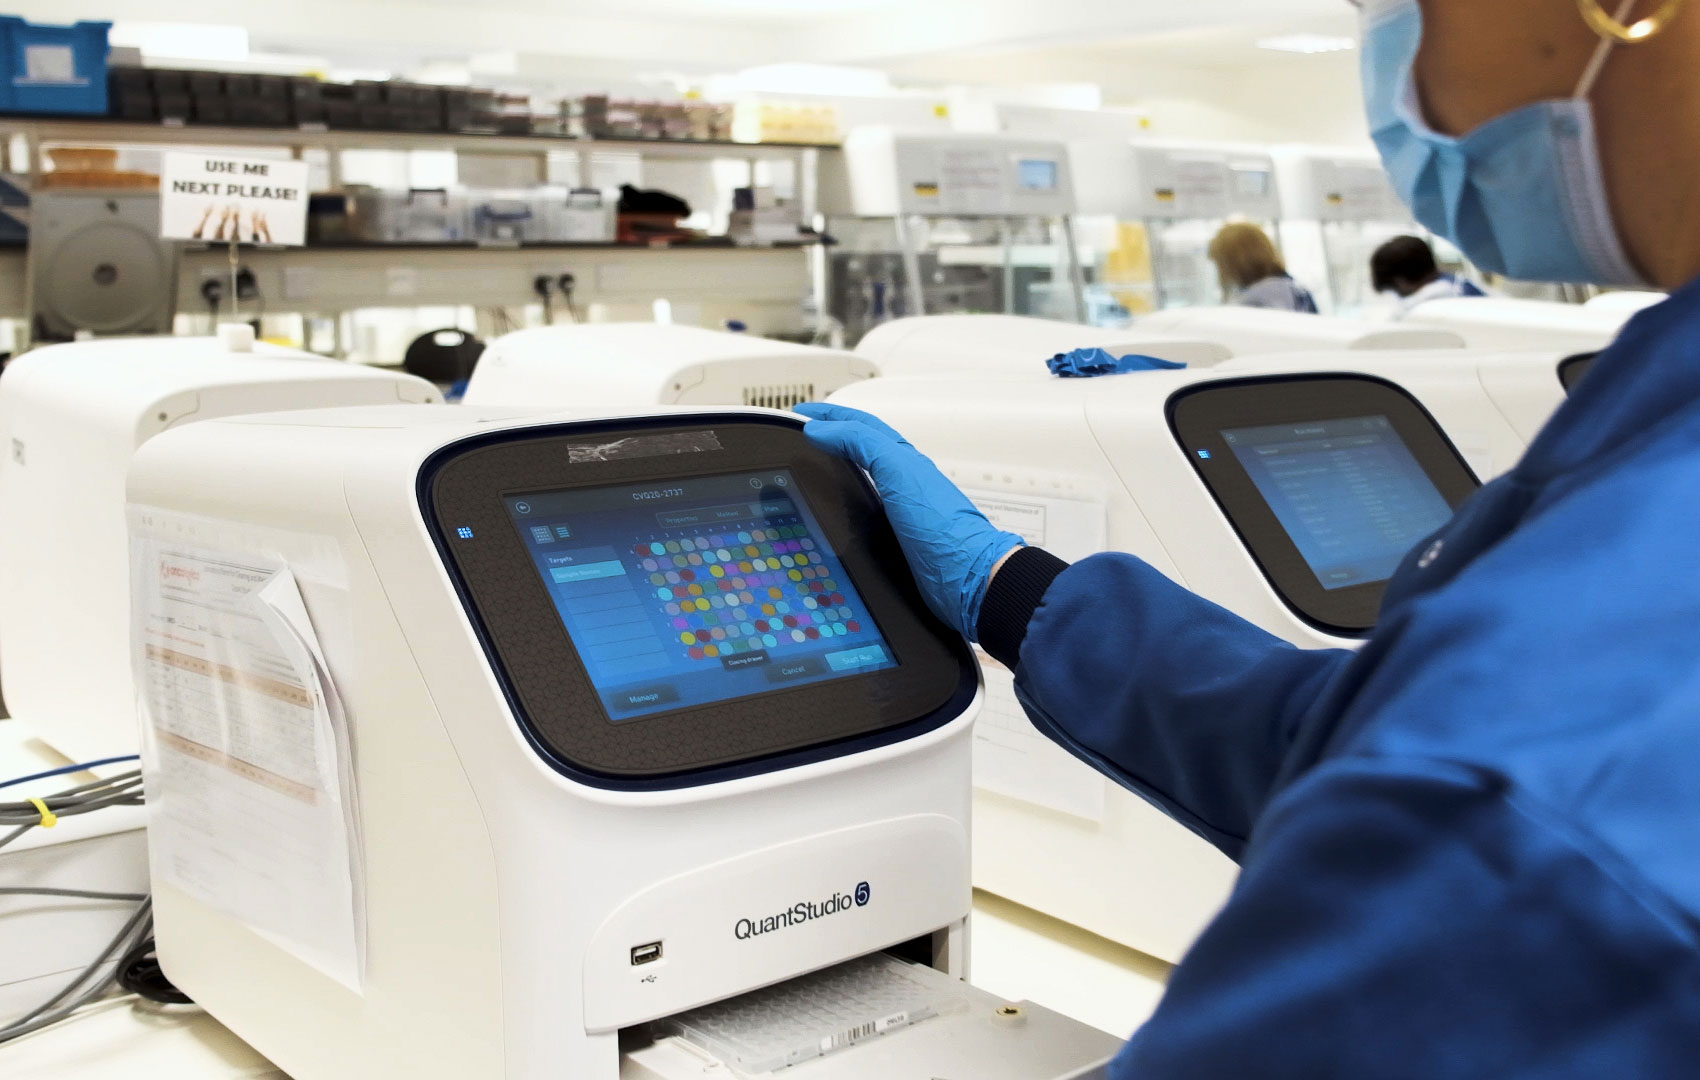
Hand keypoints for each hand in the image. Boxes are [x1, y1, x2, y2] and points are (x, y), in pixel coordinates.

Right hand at [796, 402, 1022, 639]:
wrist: (966, 576)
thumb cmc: (941, 525)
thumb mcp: (897, 470)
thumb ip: (861, 443)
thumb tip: (822, 429)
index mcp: (903, 458)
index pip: (861, 426)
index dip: (831, 415)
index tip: (802, 413)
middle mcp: (902, 481)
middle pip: (862, 449)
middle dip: (833, 437)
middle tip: (804, 434)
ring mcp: (899, 511)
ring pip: (864, 480)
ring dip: (839, 468)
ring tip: (813, 466)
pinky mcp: (895, 540)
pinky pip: (865, 512)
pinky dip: (847, 504)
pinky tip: (836, 514)